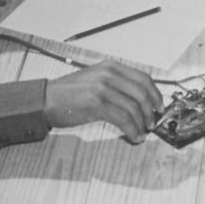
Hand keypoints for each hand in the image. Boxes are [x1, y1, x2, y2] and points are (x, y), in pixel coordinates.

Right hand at [43, 60, 162, 142]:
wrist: (44, 100)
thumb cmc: (68, 93)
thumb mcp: (95, 80)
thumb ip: (115, 84)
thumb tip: (137, 100)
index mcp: (111, 67)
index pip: (143, 78)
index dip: (155, 94)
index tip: (159, 106)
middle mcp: (109, 74)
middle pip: (142, 92)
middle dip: (151, 110)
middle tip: (153, 123)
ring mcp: (103, 88)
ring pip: (134, 108)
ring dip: (142, 123)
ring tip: (142, 133)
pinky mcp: (96, 104)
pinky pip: (123, 119)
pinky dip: (132, 130)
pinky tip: (133, 136)